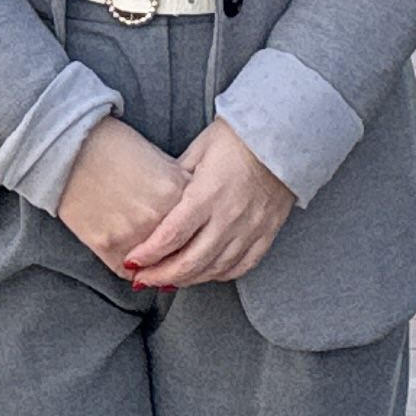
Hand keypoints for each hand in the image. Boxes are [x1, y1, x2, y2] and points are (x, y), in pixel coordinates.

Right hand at [53, 118, 187, 267]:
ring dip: (154, 267)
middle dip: (177, 256)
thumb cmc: (116, 149)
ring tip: (151, 261)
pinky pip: (128, 272)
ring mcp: (132, 234)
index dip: (195, 237)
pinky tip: (131, 260)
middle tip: (175, 259)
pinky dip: (131, 269)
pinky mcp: (107, 246)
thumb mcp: (161, 161)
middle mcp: (158, 217)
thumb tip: (193, 214)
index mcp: (177, 194)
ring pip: (155, 267)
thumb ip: (181, 189)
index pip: (197, 229)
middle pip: (179, 252)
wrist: (71, 150)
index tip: (193, 243)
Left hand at [120, 119, 298, 291]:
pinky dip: (221, 275)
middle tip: (142, 280)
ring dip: (188, 279)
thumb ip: (176, 179)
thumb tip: (155, 199)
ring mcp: (251, 228)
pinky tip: (206, 274)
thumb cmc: (237, 137)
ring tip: (169, 280)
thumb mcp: (198, 149)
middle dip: (161, 275)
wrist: (284, 135)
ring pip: (215, 269)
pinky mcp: (267, 233)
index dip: (149, 254)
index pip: (172, 235)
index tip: (132, 262)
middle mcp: (229, 217)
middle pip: (191, 261)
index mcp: (208, 194)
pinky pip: (243, 266)